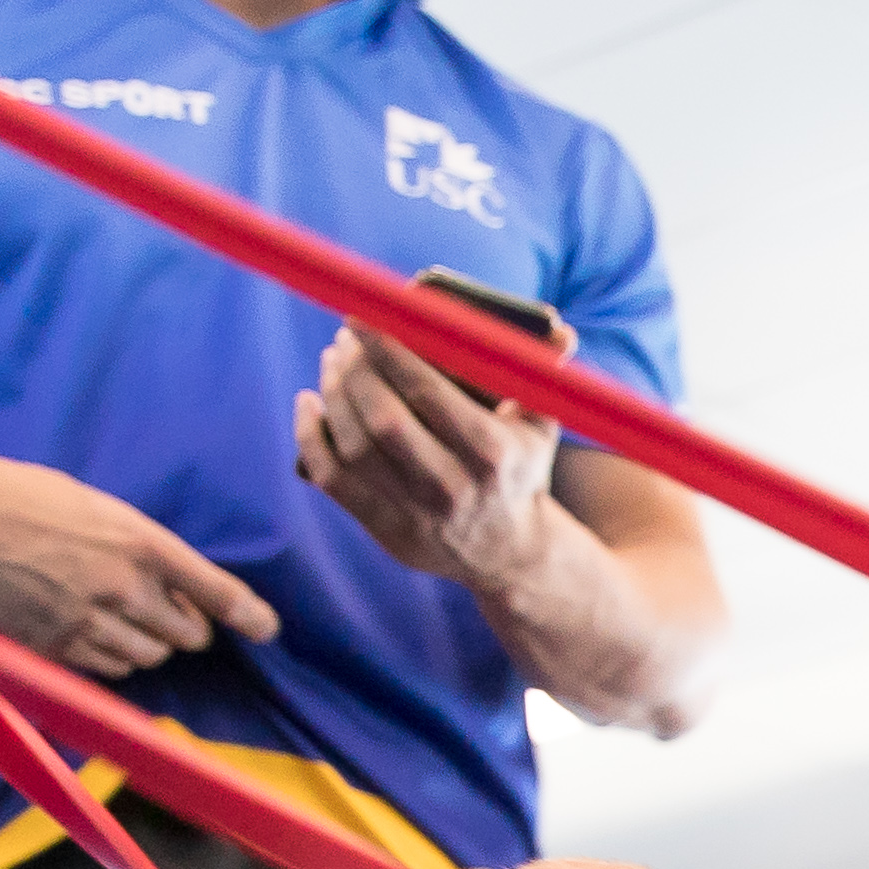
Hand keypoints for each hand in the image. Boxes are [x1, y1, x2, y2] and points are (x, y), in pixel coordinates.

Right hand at [0, 449, 275, 676]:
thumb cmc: (45, 505)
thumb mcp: (111, 513)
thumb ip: (154, 555)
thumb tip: (194, 603)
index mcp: (141, 543)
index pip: (211, 588)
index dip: (245, 613)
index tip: (267, 629)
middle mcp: (121, 586)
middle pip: (187, 637)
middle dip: (183, 627)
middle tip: (162, 608)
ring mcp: (88, 620)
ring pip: (150, 658)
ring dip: (147, 644)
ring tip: (119, 614)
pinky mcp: (57, 646)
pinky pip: (109, 670)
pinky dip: (111, 657)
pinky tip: (90, 627)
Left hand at [296, 325, 562, 587]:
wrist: (508, 552)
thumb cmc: (518, 470)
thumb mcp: (543, 427)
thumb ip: (543, 377)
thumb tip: (559, 328)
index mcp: (491, 451)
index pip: (426, 391)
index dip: (387, 350)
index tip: (363, 317)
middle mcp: (452, 485)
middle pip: (383, 418)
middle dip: (355, 370)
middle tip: (345, 339)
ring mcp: (415, 513)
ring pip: (353, 445)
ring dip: (333, 394)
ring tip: (332, 362)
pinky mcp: (384, 529)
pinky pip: (331, 478)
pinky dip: (310, 437)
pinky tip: (309, 403)